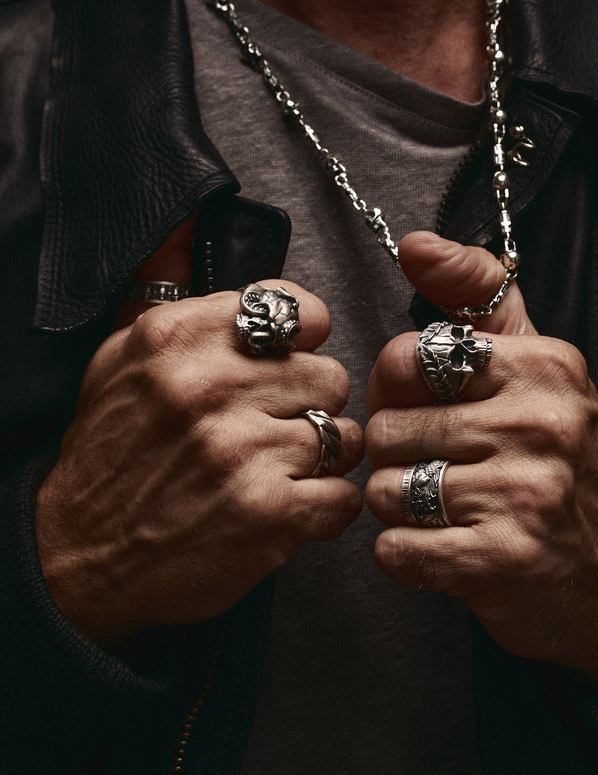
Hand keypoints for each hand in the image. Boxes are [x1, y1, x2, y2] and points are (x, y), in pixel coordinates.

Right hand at [36, 283, 363, 644]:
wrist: (75, 554)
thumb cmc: (109, 452)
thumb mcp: (120, 355)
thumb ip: (165, 287)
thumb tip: (193, 220)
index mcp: (178, 338)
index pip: (297, 310)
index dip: (305, 340)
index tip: (290, 361)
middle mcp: (211, 387)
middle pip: (329, 375)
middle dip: (309, 404)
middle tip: (277, 426)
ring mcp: (242, 451)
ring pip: (343, 436)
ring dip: (319, 458)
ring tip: (278, 470)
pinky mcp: (268, 513)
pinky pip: (344, 495)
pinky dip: (325, 506)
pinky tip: (289, 507)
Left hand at [365, 232, 597, 673]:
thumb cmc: (554, 452)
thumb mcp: (531, 359)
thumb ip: (474, 292)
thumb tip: (415, 244)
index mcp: (542, 366)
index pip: (405, 360)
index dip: (396, 390)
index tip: (427, 406)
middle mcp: (539, 425)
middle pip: (387, 430)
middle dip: (398, 454)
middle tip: (439, 465)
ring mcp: (524, 495)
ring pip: (386, 490)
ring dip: (401, 506)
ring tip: (445, 507)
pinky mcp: (502, 560)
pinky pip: (397, 550)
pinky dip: (406, 554)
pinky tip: (443, 548)